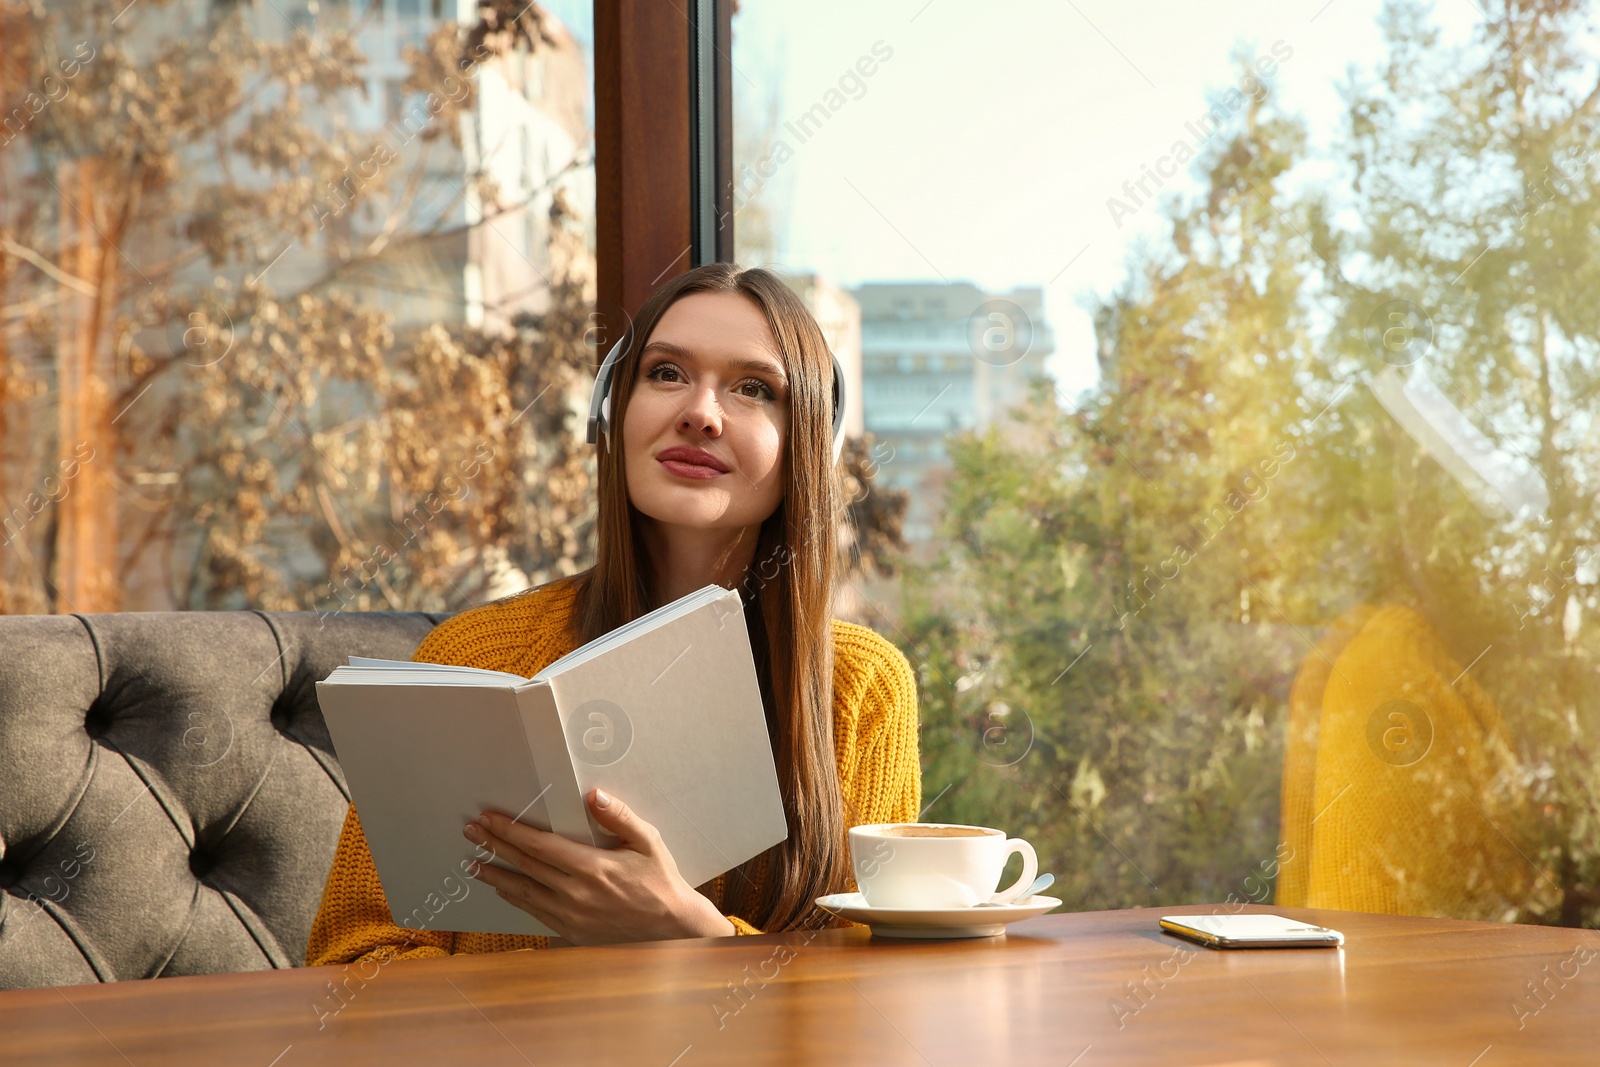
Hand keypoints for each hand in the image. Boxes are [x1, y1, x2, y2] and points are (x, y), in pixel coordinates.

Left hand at [462, 788, 735, 944]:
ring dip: (496, 877)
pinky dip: (515, 899)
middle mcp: (576, 893)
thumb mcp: (648, 842)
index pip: (540, 846)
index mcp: (593, 868)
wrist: (671, 927)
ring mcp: (572, 916)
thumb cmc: (660, 880)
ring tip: (474, 865)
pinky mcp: (572, 931)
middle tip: (471, 833)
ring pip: (523, 893)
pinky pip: (534, 913)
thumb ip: (620, 817)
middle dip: (494, 847)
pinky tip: (502, 889)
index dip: (511, 831)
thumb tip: (594, 796)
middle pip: (525, 866)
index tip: (489, 819)